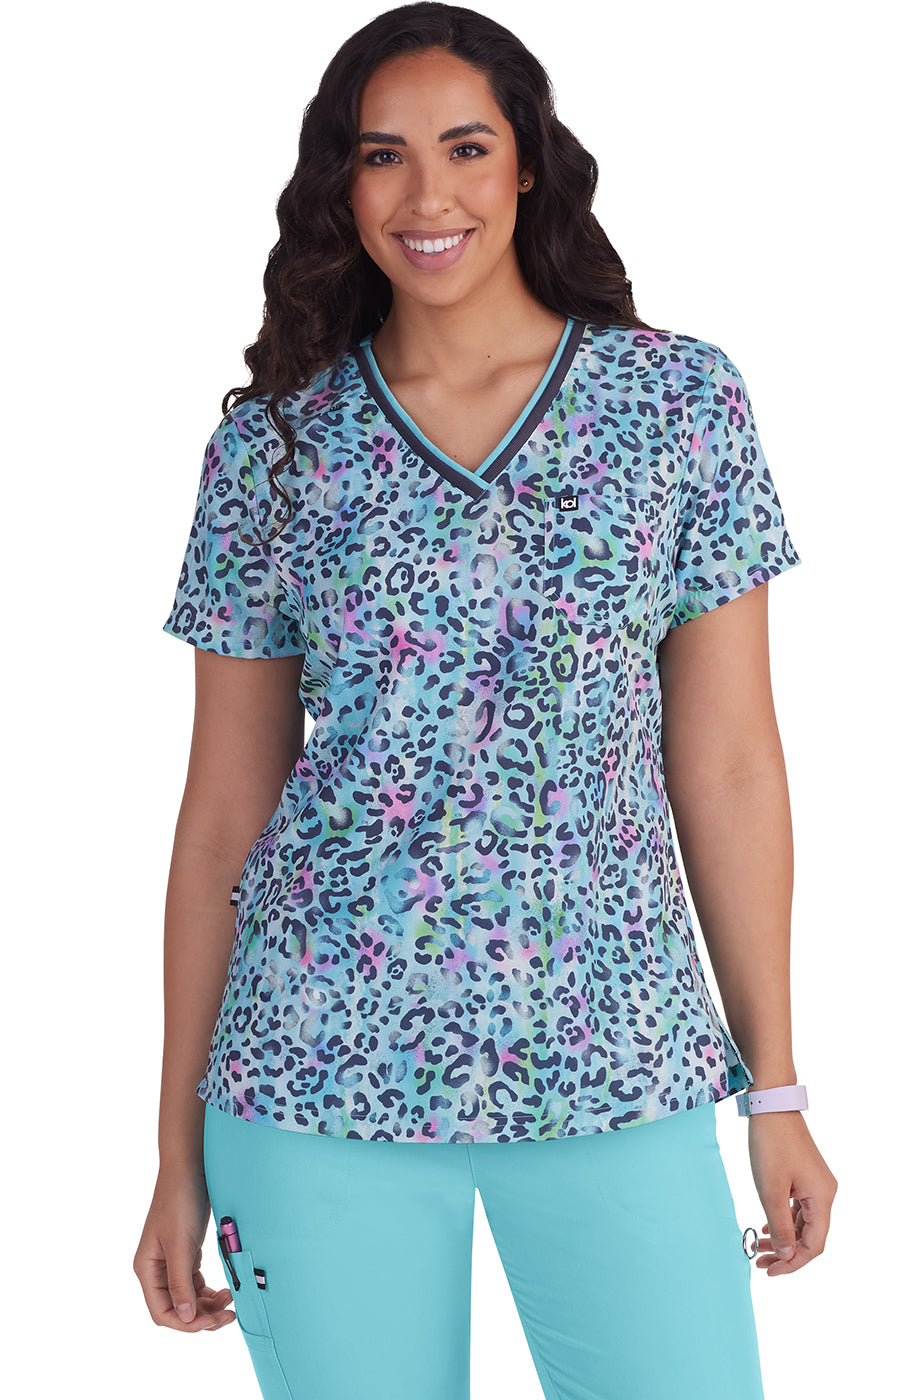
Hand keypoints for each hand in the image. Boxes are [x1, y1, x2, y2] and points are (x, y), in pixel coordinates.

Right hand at [133, 1164, 236, 1331]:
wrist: (190, 1166)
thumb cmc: (180, 1201)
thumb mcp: (181, 1244)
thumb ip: (181, 1283)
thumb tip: (186, 1318)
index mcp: (147, 1268)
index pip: (162, 1312)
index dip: (186, 1323)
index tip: (212, 1321)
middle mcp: (156, 1268)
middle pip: (177, 1308)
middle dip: (202, 1316)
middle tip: (229, 1316)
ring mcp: (172, 1260)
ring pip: (189, 1297)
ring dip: (208, 1305)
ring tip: (231, 1303)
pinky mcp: (187, 1251)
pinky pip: (196, 1282)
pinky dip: (210, 1291)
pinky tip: (226, 1290)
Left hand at [746, 1110, 837, 1274]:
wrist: (771, 1106)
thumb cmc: (771, 1144)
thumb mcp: (771, 1190)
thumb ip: (780, 1225)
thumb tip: (786, 1255)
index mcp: (822, 1198)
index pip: (814, 1244)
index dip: (793, 1262)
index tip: (770, 1270)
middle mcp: (824, 1193)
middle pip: (810, 1236)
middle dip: (786, 1252)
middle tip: (760, 1263)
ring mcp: (815, 1184)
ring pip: (802, 1222)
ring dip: (783, 1237)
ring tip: (759, 1248)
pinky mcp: (804, 1176)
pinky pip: (797, 1208)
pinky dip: (783, 1220)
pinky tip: (766, 1226)